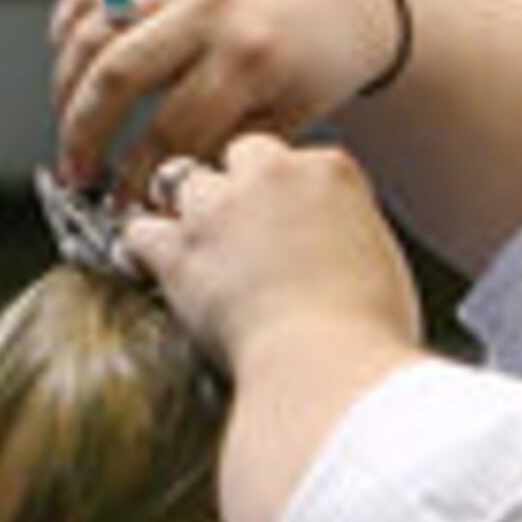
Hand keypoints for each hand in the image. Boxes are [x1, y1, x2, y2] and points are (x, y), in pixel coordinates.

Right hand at [49, 0, 408, 202]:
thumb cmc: (314, 64)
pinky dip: (66, 26)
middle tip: (76, 173)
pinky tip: (65, 63)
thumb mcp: (287, 120)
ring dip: (65, 88)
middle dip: (84, 134)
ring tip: (66, 129)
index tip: (122, 204)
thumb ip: (226, 153)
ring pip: (92, 31)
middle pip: (117, 75)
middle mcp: (210, 8)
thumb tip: (164, 193)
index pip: (171, 130)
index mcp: (250, 56)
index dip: (138, 176)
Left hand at [122, 130, 426, 384]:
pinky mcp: (178, 250)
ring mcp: (218, 208)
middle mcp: (271, 174)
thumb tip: (341, 253)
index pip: (298, 160)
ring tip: (193, 249)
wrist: (327, 367)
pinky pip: (136, 232)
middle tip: (240, 229)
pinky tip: (147, 270)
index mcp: (331, 171)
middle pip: (239, 154)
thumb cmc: (368, 333)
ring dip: (185, 213)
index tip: (288, 224)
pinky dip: (139, 250)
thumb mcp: (384, 265)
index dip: (288, 195)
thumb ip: (352, 238)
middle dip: (235, 185)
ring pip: (180, 183)